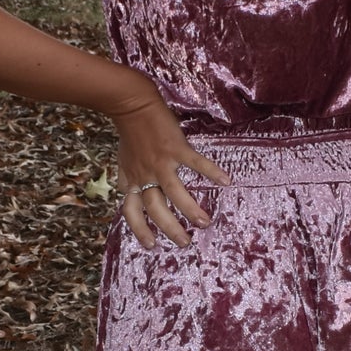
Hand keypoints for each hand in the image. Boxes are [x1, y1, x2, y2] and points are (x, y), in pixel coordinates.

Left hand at [113, 83, 230, 249]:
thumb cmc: (129, 132)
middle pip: (156, 208)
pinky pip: (196, 163)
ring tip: (204, 223)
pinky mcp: (176, 148)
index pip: (132, 211)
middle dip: (170, 228)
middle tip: (185, 243)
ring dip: (190, 209)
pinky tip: (226, 181)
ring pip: (175, 192)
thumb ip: (127, 178)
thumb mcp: (124, 160)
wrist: (132, 105)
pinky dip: (211, 172)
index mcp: (133, 180)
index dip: (140, 230)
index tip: (151, 245)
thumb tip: (127, 191)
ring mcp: (161, 162)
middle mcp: (146, 175)